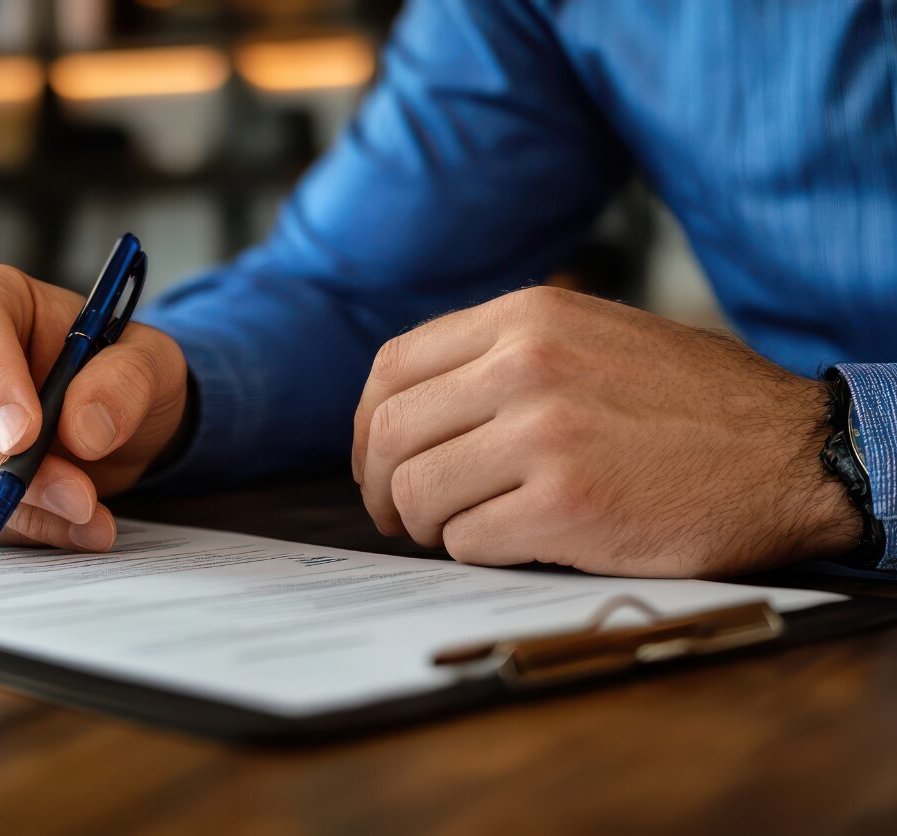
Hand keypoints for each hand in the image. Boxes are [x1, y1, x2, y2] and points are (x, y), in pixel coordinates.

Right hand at [0, 265, 187, 550]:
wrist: (109, 419)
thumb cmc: (119, 373)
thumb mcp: (150, 362)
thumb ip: (126, 381)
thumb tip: (84, 431)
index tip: (27, 437)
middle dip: (4, 470)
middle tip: (78, 499)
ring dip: (15, 511)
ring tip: (90, 520)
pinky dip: (11, 530)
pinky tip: (64, 529)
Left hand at [352, 285, 859, 577]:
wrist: (793, 453)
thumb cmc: (693, 402)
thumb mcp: (595, 335)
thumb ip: (507, 354)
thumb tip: (418, 403)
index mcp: (528, 316)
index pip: (394, 367)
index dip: (368, 427)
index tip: (375, 461)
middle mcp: (526, 365)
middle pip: (393, 433)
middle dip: (380, 486)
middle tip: (396, 515)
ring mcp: (544, 436)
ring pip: (420, 492)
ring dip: (427, 525)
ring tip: (457, 530)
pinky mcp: (567, 507)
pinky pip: (468, 541)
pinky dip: (476, 551)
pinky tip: (512, 543)